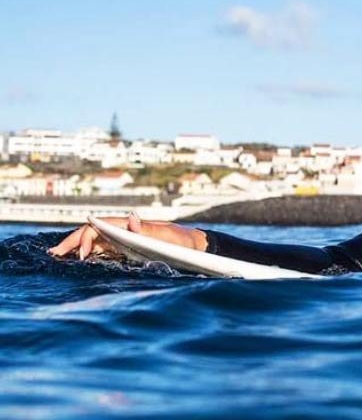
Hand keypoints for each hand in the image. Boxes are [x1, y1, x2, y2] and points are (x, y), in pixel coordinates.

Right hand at [47, 212, 207, 259]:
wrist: (193, 245)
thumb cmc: (181, 241)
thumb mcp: (167, 237)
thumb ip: (148, 230)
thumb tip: (131, 217)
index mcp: (130, 225)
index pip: (101, 228)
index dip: (87, 238)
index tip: (79, 254)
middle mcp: (124, 230)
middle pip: (92, 233)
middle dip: (72, 242)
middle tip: (54, 254)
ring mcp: (124, 240)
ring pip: (94, 241)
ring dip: (76, 247)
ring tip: (58, 256)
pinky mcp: (127, 249)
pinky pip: (102, 250)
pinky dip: (88, 253)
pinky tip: (78, 259)